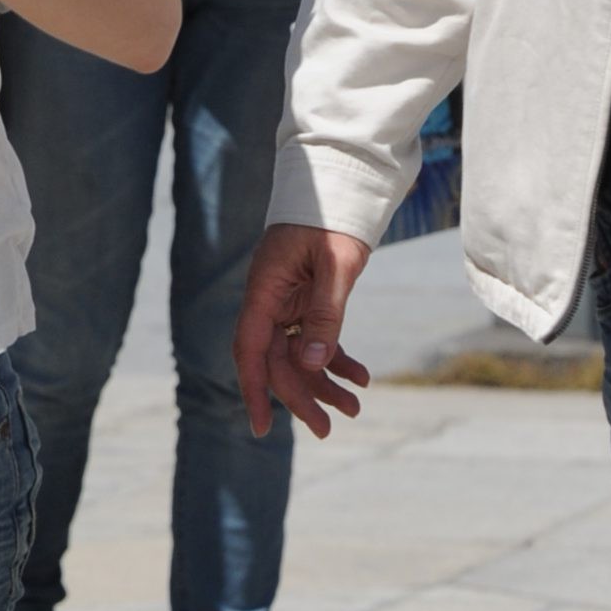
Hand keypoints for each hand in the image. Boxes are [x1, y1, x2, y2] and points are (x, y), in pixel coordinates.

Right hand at [233, 220, 372, 439]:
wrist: (340, 183)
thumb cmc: (333, 217)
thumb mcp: (336, 264)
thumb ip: (325, 313)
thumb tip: (313, 363)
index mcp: (264, 290)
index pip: (251, 350)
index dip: (255, 390)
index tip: (263, 427)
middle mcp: (270, 300)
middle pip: (277, 360)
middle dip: (302, 396)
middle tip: (329, 428)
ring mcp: (287, 301)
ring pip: (298, 354)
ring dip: (323, 382)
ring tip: (353, 407)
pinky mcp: (307, 299)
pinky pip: (316, 337)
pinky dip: (336, 359)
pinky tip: (358, 377)